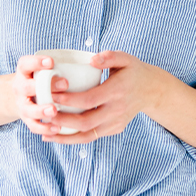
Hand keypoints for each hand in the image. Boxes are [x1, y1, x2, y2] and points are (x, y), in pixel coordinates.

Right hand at [12, 54, 68, 137]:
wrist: (22, 95)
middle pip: (27, 87)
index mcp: (24, 70)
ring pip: (29, 109)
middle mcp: (20, 87)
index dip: (37, 62)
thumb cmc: (40, 77)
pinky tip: (57, 128)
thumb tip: (94, 60)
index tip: (52, 62)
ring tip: (54, 110)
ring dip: (41, 110)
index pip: (26, 63)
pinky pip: (33, 126)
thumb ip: (61, 63)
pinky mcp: (27, 119)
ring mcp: (22, 104)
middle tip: (65, 84)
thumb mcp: (43, 67)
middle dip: (46, 86)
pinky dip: (44, 128)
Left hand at [43, 50, 159, 144]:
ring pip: (88, 135)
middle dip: (63, 121)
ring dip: (66, 137)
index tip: (53, 96)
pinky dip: (74, 139)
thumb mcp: (125, 58)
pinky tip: (59, 135)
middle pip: (86, 122)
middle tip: (44, 115)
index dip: (70, 100)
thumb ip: (109, 57)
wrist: (151, 90)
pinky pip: (92, 137)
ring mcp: (116, 123)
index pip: (90, 99)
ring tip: (45, 134)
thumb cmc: (133, 71)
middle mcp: (116, 110)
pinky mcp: (114, 129)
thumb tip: (91, 60)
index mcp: (117, 91)